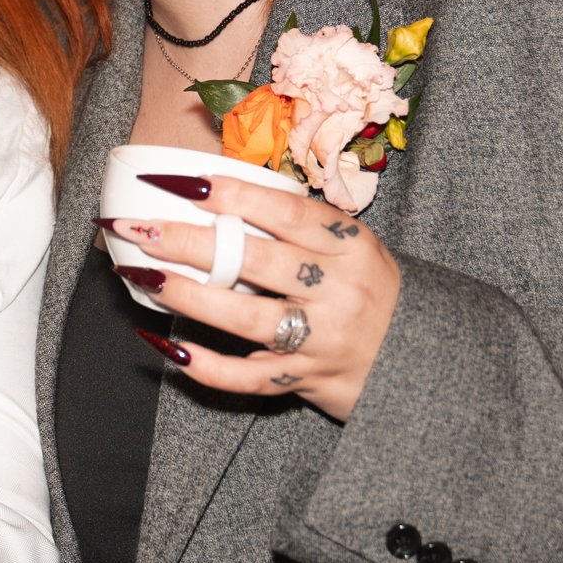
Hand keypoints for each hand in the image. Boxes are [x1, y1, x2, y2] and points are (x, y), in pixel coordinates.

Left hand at [108, 176, 400, 421]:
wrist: (426, 362)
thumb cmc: (374, 292)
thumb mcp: (353, 248)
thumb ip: (300, 224)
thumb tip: (224, 186)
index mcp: (349, 246)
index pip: (282, 210)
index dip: (229, 192)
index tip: (180, 181)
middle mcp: (338, 290)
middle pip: (252, 260)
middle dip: (187, 241)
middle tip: (136, 226)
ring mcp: (323, 339)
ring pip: (244, 316)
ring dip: (185, 295)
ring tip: (142, 275)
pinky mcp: (309, 382)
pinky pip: (249, 377)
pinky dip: (206, 365)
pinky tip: (168, 347)